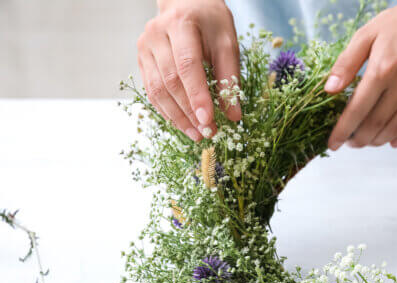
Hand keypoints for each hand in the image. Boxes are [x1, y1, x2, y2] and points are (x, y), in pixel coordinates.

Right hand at [137, 0, 240, 140]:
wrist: (186, 3)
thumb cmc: (210, 22)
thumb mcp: (227, 42)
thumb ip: (230, 78)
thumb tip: (234, 115)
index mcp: (181, 24)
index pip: (187, 65)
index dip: (197, 96)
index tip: (208, 120)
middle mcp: (157, 34)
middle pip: (170, 81)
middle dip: (189, 112)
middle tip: (207, 133)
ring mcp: (145, 47)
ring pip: (157, 90)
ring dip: (178, 117)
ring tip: (197, 134)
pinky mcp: (142, 60)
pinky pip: (152, 91)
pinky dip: (167, 111)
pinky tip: (182, 124)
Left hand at [325, 0, 396, 148]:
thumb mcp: (365, 36)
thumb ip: (346, 64)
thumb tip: (329, 90)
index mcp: (381, 70)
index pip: (356, 111)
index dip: (342, 131)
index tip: (332, 144)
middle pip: (375, 125)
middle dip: (358, 139)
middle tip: (349, 142)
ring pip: (395, 130)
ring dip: (377, 141)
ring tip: (366, 141)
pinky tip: (391, 141)